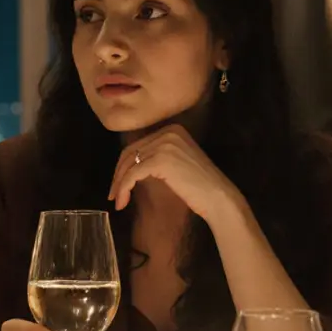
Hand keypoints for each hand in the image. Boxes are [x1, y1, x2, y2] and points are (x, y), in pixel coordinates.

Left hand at [108, 124, 239, 220]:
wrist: (218, 198)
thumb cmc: (199, 186)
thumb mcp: (177, 162)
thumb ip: (157, 156)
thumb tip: (129, 166)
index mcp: (172, 130)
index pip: (138, 145)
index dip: (124, 166)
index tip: (118, 184)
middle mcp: (168, 132)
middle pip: (130, 152)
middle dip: (119, 175)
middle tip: (113, 194)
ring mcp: (165, 144)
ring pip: (129, 164)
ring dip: (119, 184)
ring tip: (117, 201)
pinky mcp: (161, 160)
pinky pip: (133, 174)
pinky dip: (124, 188)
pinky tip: (123, 201)